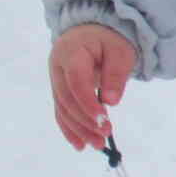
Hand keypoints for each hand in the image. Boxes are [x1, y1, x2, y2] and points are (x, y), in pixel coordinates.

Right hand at [49, 23, 137, 150]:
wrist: (91, 30)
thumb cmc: (109, 39)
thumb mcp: (120, 51)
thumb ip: (115, 75)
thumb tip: (111, 102)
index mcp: (71, 53)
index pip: (76, 83)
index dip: (88, 104)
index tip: (103, 120)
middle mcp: (57, 68)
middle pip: (67, 99)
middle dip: (84, 121)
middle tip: (103, 137)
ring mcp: (55, 79)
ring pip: (62, 108)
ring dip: (78, 129)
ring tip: (97, 145)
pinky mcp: (59, 89)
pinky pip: (61, 110)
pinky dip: (70, 128)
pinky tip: (80, 144)